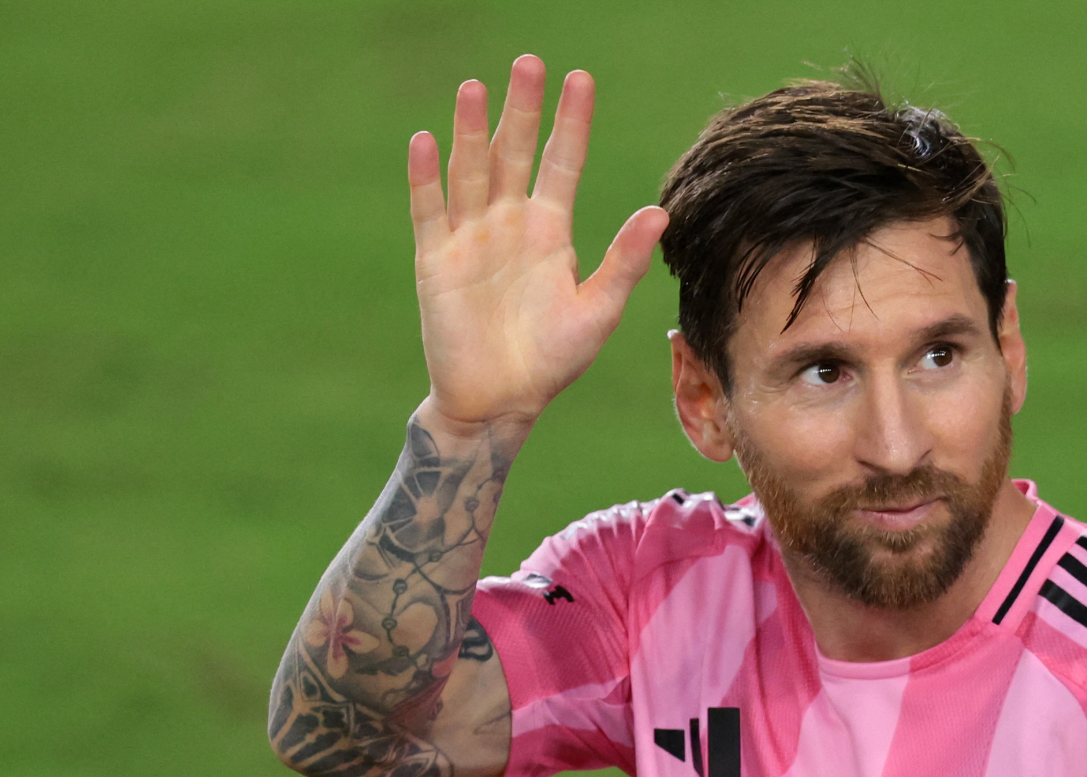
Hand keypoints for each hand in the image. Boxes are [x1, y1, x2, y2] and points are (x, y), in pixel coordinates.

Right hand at [408, 55, 669, 428]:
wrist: (500, 403)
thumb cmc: (553, 361)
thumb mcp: (597, 311)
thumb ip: (624, 261)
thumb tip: (660, 212)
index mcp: (551, 232)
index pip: (563, 162)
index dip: (571, 123)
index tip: (579, 78)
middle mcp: (511, 224)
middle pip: (515, 152)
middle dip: (522, 110)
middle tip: (529, 63)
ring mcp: (471, 239)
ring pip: (471, 171)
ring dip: (470, 130)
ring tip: (474, 86)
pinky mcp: (437, 261)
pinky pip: (430, 210)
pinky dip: (426, 177)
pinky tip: (427, 141)